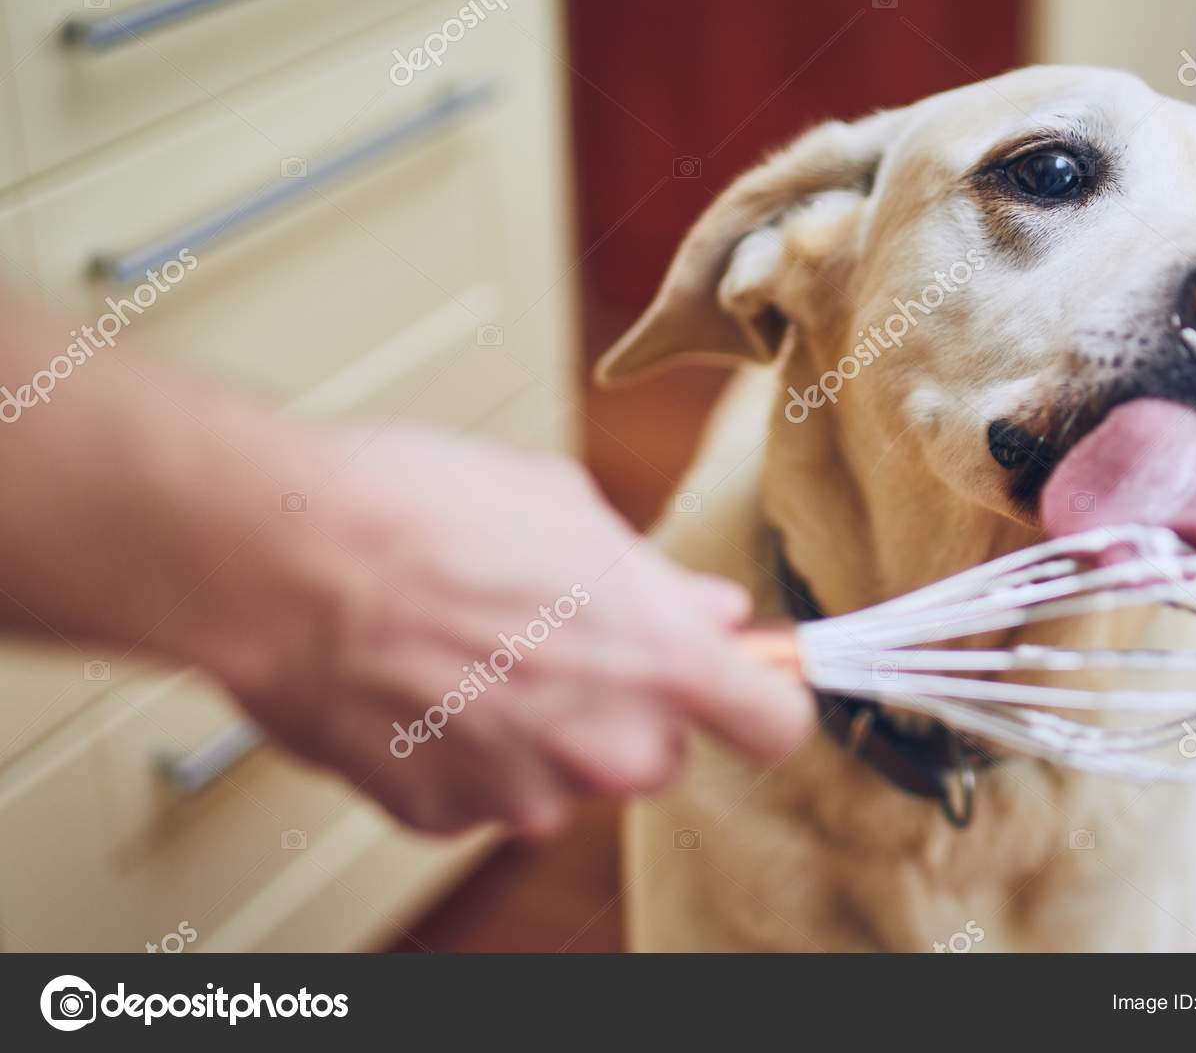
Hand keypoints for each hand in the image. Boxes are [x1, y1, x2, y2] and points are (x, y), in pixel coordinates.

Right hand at [182, 428, 814, 835]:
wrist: (285, 559)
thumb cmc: (423, 515)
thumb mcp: (570, 510)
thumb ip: (658, 580)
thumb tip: (707, 609)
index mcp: (661, 664)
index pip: (777, 724)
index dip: (759, 698)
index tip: (740, 683)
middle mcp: (606, 748)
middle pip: (659, 750)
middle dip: (626, 703)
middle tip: (561, 636)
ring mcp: (523, 795)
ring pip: (567, 773)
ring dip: (539, 727)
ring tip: (473, 649)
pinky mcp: (444, 817)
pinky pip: (485, 790)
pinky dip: (466, 751)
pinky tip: (425, 684)